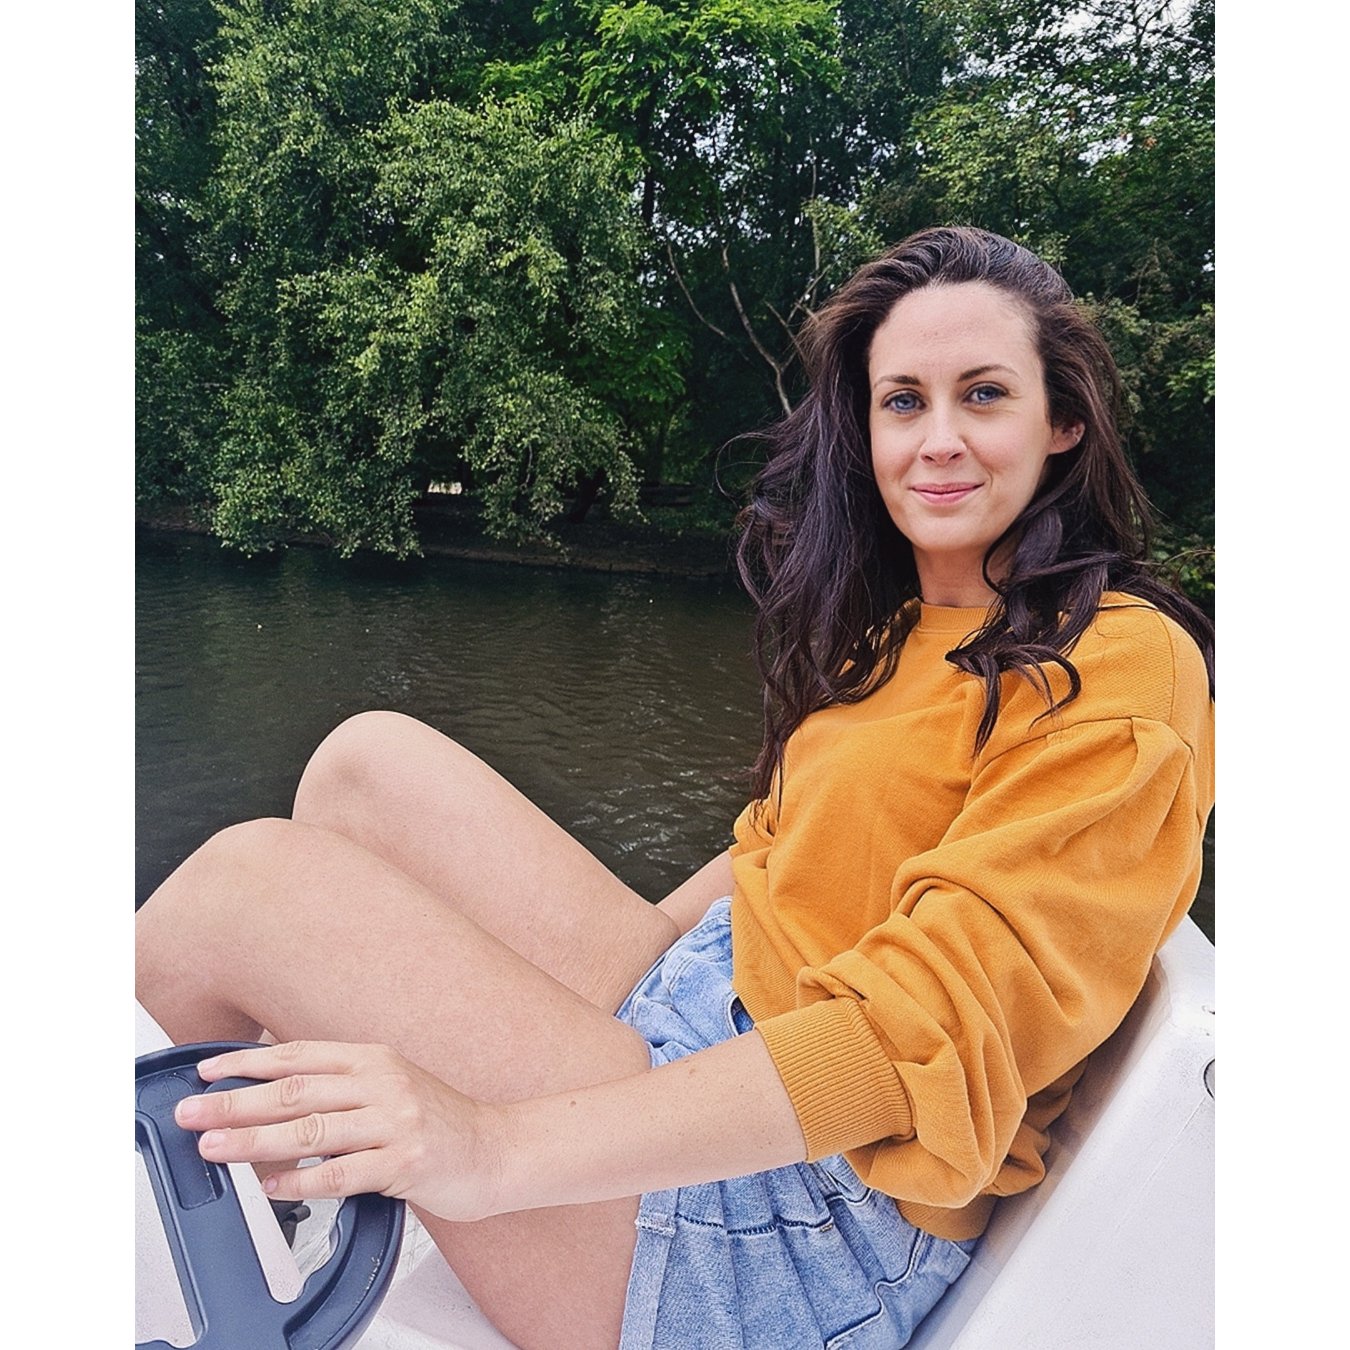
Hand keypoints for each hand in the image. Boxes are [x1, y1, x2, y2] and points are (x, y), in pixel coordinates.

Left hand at [174, 1040, 504, 1221]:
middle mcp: (383, 1083)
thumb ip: (340, 1087)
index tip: (207, 1072)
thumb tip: (273, 1093)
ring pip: (311, 1130)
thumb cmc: (437, 1122)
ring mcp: (395, 1122)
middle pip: (295, 1091)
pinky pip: (341, 1174)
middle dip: (235, 1101)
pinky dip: (300, 1181)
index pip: (299, 1055)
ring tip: (216, 1147)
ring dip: (255, 1140)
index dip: (248, 1062)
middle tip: (193, 1112)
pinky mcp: (405, 1163)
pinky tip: (271, 1187)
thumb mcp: (390, 1087)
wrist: (496, 1148)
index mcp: (374, 1059)